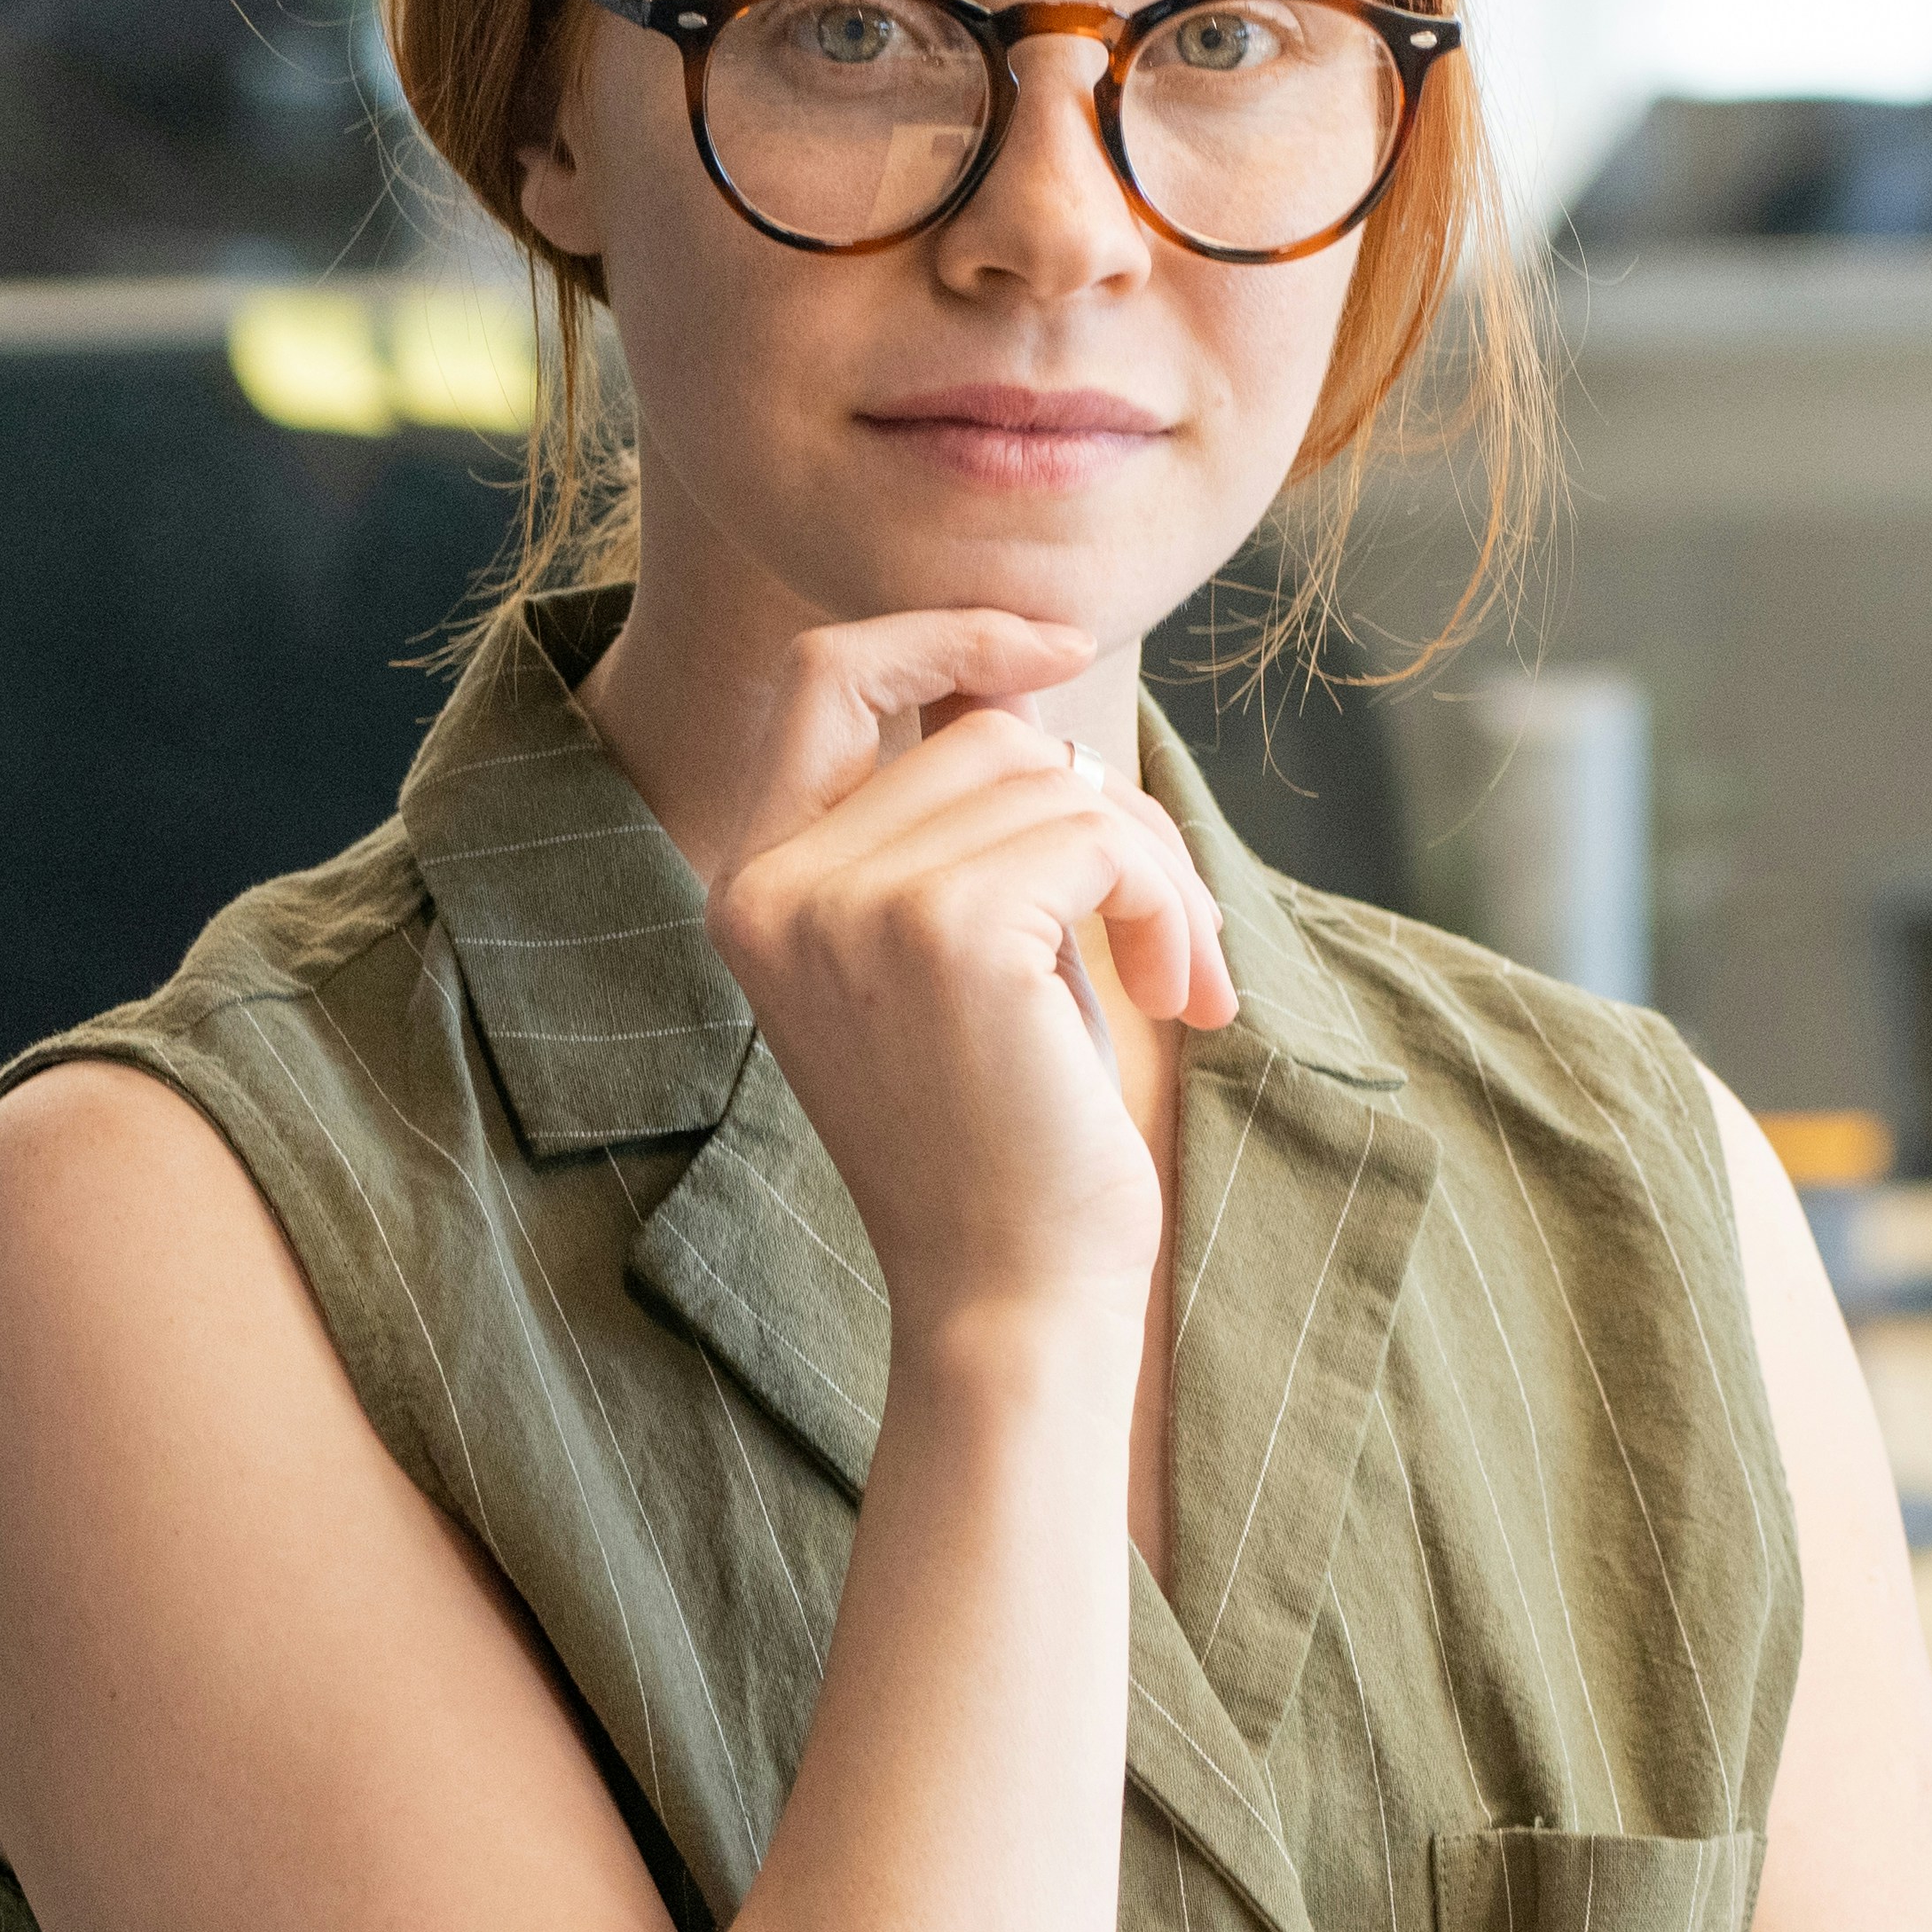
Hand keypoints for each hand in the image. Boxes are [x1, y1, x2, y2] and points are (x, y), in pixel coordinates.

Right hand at [684, 607, 1235, 1345]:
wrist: (1008, 1299)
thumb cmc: (1000, 1142)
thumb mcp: (955, 954)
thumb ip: (951, 818)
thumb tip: (1018, 671)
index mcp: (751, 885)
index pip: (824, 674)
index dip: (946, 631)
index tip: (1061, 649)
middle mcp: (774, 884)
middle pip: (982, 731)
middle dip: (1105, 814)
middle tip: (1166, 933)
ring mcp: (850, 904)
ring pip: (1055, 779)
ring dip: (1153, 871)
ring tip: (1177, 978)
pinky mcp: (945, 931)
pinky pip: (1102, 834)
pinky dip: (1166, 899)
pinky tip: (1179, 996)